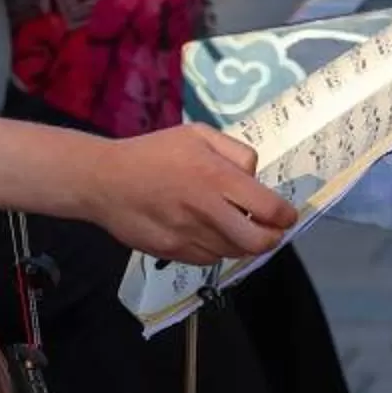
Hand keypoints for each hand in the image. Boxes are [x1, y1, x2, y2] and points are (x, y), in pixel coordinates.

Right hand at [94, 124, 295, 267]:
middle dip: (272, 238)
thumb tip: (254, 178)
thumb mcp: (197, 134)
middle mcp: (206, 209)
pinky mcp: (174, 253)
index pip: (268, 208)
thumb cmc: (153, 153)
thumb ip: (234, 152)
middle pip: (257, 242)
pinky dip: (217, 248)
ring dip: (242, 243)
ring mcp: (189, 235)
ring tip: (234, 226)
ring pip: (234, 252)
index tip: (287, 215)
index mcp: (215, 176)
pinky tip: (206, 231)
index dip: (285, 216)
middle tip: (271, 230)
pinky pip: (209, 258)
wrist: (104, 181)